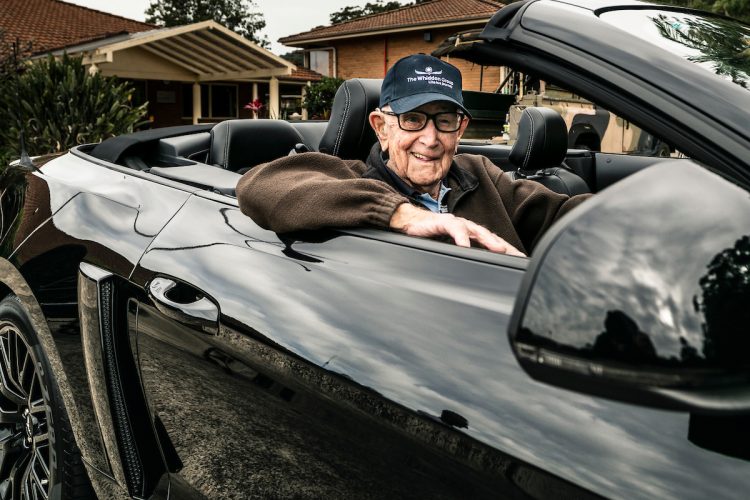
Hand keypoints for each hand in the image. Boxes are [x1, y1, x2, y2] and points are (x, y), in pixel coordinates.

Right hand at [389, 203, 525, 255]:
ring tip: (498, 249)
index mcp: (470, 235)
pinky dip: (461, 238)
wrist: (410, 223)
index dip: (507, 251)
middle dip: (504, 246)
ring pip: (476, 230)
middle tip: (517, 256)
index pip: (492, 243)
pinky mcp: (443, 222)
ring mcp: (457, 224)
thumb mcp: (449, 250)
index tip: (520, 261)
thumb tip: (474, 275)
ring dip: (488, 240)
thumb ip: (462, 256)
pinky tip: (465, 246)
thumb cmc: (430, 236)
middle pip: (490, 236)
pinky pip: (455, 229)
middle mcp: (467, 228)